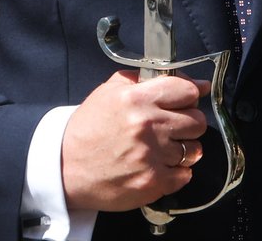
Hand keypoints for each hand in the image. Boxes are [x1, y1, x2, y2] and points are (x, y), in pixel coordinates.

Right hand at [61, 70, 209, 211]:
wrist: (64, 169)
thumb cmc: (89, 128)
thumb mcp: (110, 91)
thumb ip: (145, 79)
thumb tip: (190, 81)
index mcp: (137, 99)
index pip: (188, 91)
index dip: (190, 95)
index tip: (187, 100)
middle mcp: (147, 125)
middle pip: (197, 121)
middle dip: (189, 123)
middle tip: (174, 127)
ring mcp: (151, 156)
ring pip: (195, 149)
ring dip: (184, 149)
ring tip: (166, 149)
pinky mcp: (152, 182)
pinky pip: (185, 175)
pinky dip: (177, 172)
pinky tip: (160, 166)